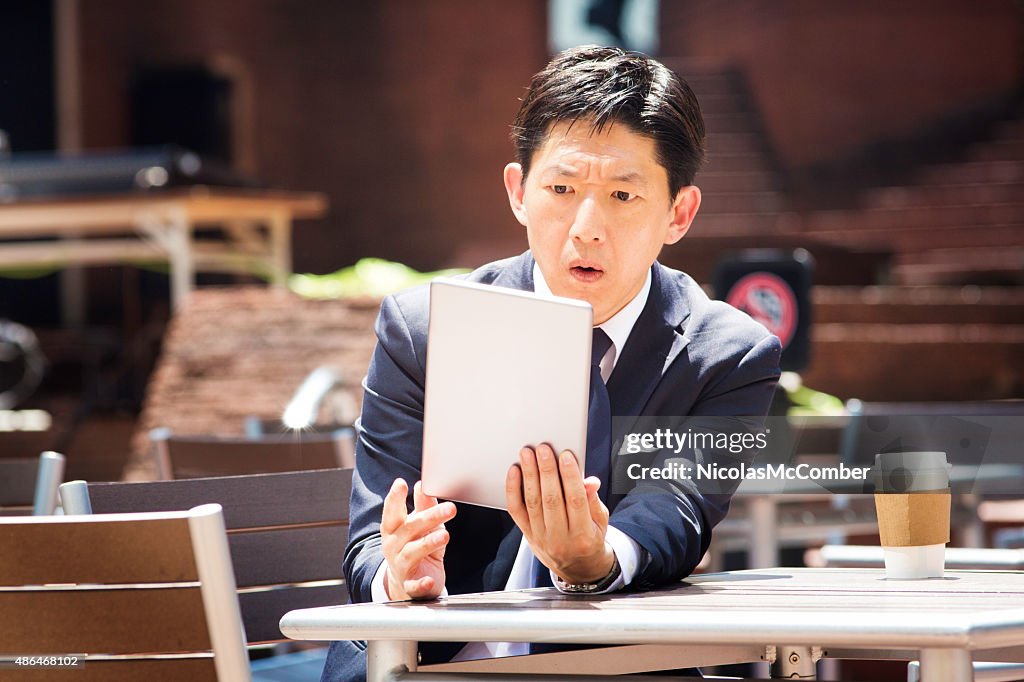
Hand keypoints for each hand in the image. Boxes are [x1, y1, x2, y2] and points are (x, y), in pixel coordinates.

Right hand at [380, 478, 455, 599]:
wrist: (408, 584)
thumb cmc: (415, 547)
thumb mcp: (421, 526)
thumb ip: (423, 507)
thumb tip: (422, 485)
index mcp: (393, 529)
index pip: (392, 511)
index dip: (395, 498)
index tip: (401, 484)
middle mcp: (393, 546)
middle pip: (409, 529)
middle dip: (429, 517)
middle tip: (450, 508)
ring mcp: (400, 566)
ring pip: (412, 552)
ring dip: (428, 543)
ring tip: (444, 535)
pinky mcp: (410, 585)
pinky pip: (414, 585)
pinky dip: (421, 583)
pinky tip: (429, 580)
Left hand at [506, 444, 613, 582]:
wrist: (578, 569)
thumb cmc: (590, 539)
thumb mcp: (601, 521)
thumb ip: (593, 501)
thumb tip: (589, 481)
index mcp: (584, 536)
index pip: (576, 501)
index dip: (571, 476)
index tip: (566, 455)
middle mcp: (561, 539)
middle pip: (552, 500)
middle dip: (546, 471)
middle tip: (543, 449)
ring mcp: (541, 538)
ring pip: (533, 502)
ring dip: (529, 475)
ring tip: (527, 454)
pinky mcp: (527, 535)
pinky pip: (516, 510)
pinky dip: (513, 489)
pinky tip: (515, 472)